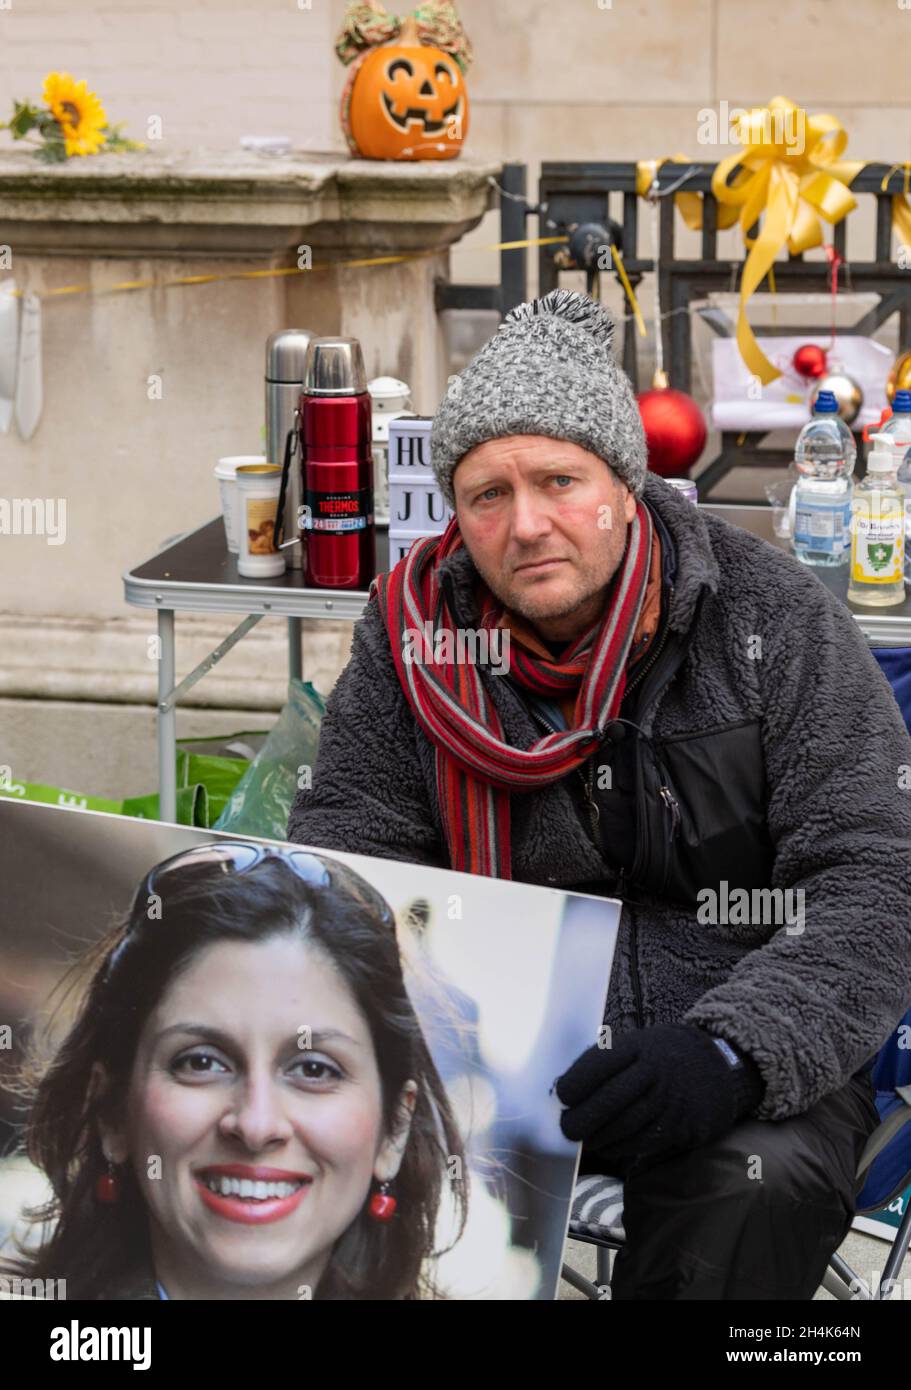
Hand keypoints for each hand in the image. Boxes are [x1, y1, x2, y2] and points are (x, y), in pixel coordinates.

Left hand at [555, 1023, 764, 1173]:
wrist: (719, 1066)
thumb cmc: (663, 1055)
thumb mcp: (640, 1044)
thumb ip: (607, 1062)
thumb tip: (564, 1088)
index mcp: (640, 1046)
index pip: (601, 1062)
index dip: (577, 1082)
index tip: (561, 1096)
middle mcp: (655, 1071)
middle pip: (611, 1098)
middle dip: (583, 1117)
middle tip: (566, 1128)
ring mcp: (670, 1100)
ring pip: (625, 1125)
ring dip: (598, 1137)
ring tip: (584, 1138)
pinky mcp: (682, 1125)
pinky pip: (643, 1141)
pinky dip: (619, 1147)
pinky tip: (607, 1146)